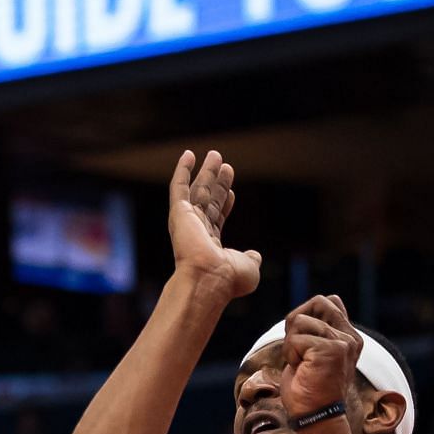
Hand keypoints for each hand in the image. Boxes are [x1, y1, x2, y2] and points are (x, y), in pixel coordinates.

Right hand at [167, 149, 259, 300]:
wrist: (209, 279)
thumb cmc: (228, 279)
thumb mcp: (248, 266)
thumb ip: (251, 258)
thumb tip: (255, 255)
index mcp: (209, 243)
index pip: (217, 217)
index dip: (225, 202)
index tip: (232, 191)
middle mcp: (196, 231)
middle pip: (209, 199)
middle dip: (217, 182)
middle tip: (223, 164)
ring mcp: (187, 221)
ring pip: (197, 190)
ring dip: (205, 171)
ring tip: (214, 154)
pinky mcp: (179, 213)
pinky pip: (179, 187)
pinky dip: (182, 171)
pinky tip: (188, 155)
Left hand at [280, 294, 363, 421]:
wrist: (315, 417)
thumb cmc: (307, 387)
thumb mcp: (312, 352)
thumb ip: (317, 329)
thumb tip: (314, 304)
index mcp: (349, 336)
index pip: (328, 301)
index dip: (305, 316)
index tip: (305, 344)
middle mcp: (351, 337)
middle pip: (318, 302)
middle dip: (297, 324)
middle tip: (300, 352)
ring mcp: (343, 342)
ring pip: (300, 320)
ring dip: (291, 344)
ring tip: (303, 364)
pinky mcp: (332, 350)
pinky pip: (295, 338)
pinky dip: (290, 354)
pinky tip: (302, 370)